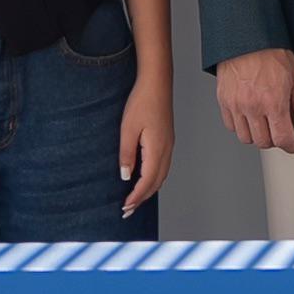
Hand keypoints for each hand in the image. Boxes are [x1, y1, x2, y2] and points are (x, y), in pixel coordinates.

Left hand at [118, 71, 174, 213]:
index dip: (136, 197)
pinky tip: (146, 179)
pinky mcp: (167, 140)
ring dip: (149, 190)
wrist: (157, 83)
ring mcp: (168, 145)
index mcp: (157, 149)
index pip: (147, 181)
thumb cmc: (142, 102)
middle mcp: (166, 150)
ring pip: (161, 176)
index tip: (125, 207)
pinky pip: (163, 167)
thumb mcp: (127, 129)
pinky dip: (154, 179)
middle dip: (142, 198)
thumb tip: (126, 176)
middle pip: (156, 182)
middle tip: (128, 210)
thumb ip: (127, 154)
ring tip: (135, 199)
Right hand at [217, 46, 293, 153]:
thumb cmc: (271, 53)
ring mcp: (235, 105)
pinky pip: (231, 126)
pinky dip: (242, 127)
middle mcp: (252, 107)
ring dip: (258, 136)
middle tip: (282, 131)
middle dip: (276, 141)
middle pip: (263, 142)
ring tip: (266, 124)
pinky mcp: (223, 101)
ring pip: (246, 138)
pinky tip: (251, 117)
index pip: (282, 139)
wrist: (246, 37)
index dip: (293, 147)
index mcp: (273, 102)